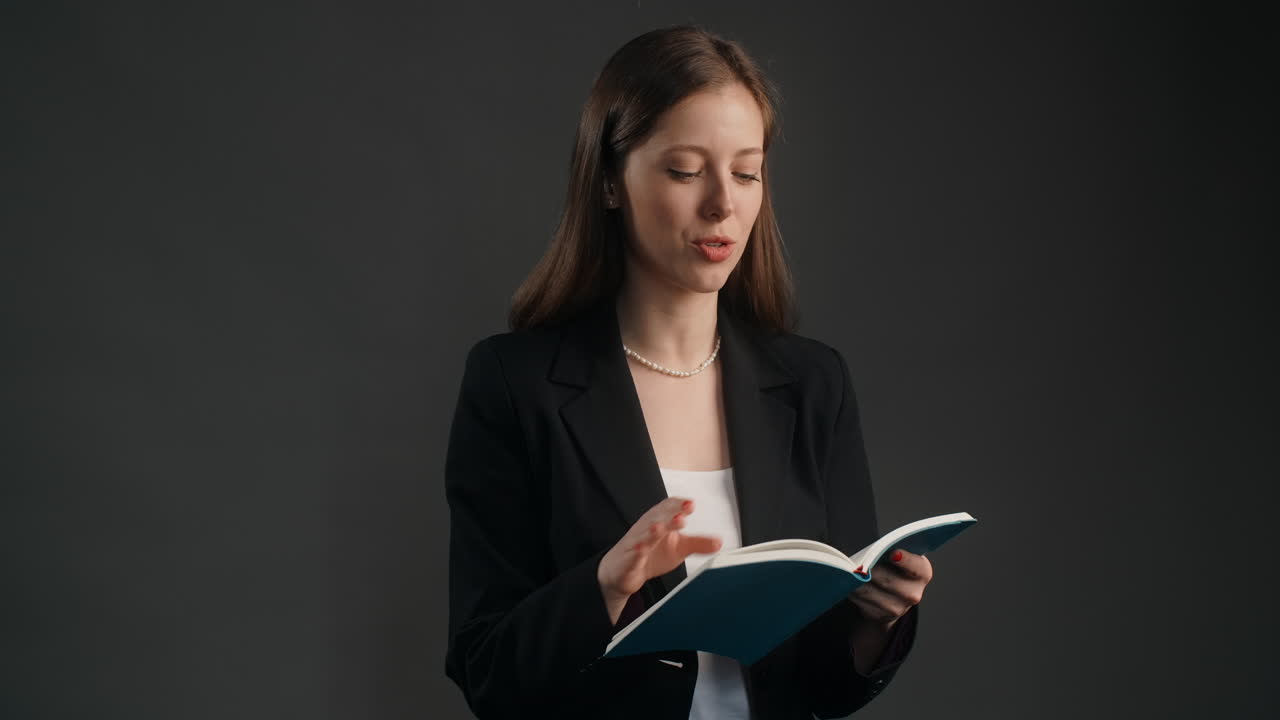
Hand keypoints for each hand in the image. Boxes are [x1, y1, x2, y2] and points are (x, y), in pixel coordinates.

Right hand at [597, 497, 721, 623]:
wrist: (622, 571)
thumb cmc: (652, 554)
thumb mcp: (679, 548)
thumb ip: (698, 543)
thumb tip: (720, 541)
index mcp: (659, 520)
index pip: (667, 507)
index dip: (677, 505)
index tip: (690, 504)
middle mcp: (646, 529)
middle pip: (656, 518)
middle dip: (668, 515)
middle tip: (681, 514)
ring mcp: (635, 544)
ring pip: (643, 535)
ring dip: (652, 531)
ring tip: (660, 528)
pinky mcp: (627, 561)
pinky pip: (631, 555)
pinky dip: (636, 552)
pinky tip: (641, 549)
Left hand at [848, 549, 932, 629]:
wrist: (892, 595)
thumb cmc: (893, 567)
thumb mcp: (897, 556)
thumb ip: (889, 551)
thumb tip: (871, 550)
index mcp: (922, 572)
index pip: (916, 566)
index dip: (905, 560)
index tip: (893, 553)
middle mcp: (914, 592)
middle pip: (887, 580)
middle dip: (869, 569)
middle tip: (856, 562)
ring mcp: (899, 608)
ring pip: (870, 592)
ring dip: (856, 582)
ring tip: (846, 571)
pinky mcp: (883, 617)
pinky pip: (863, 602)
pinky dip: (852, 592)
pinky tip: (846, 584)